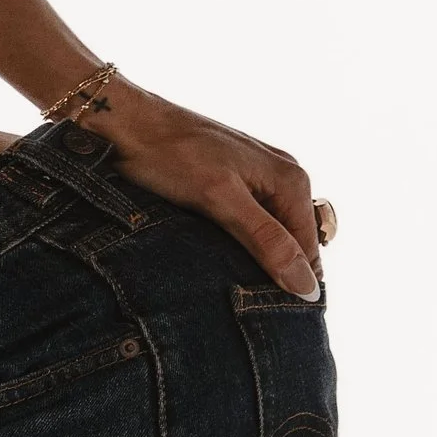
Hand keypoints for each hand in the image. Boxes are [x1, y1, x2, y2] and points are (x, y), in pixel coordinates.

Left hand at [78, 74, 326, 298]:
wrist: (126, 122)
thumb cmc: (169, 155)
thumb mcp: (218, 200)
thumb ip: (265, 240)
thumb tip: (306, 285)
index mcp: (292, 181)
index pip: (310, 251)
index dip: (292, 283)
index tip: (265, 314)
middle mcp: (284, 177)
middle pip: (296, 244)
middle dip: (276, 272)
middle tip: (241, 301)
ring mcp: (261, 179)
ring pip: (273, 236)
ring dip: (257, 260)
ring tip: (227, 282)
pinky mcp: (235, 182)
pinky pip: (252, 224)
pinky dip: (241, 244)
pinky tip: (218, 257)